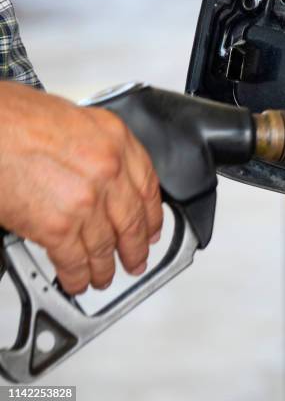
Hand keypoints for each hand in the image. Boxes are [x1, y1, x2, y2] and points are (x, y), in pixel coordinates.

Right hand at [0, 82, 162, 293]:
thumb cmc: (15, 120)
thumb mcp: (75, 122)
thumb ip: (99, 151)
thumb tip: (108, 179)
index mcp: (115, 140)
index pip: (148, 186)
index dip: (152, 214)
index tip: (152, 228)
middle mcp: (108, 169)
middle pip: (132, 220)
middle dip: (135, 247)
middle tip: (136, 260)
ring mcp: (86, 199)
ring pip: (105, 245)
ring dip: (105, 266)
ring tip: (105, 276)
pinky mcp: (57, 225)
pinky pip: (74, 259)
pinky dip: (77, 276)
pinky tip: (77, 280)